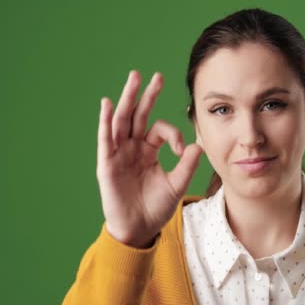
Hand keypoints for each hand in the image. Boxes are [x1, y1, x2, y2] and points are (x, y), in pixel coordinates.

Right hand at [96, 70, 201, 247]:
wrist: (139, 229)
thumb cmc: (156, 207)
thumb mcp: (177, 184)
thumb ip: (187, 165)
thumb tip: (199, 144)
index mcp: (149, 150)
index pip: (160, 130)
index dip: (172, 134)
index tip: (181, 149)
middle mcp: (133, 147)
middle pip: (139, 115)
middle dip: (146, 95)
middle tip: (155, 75)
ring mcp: (119, 154)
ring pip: (122, 120)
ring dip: (128, 99)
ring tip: (134, 77)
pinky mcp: (107, 163)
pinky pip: (105, 139)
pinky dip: (105, 121)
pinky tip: (107, 103)